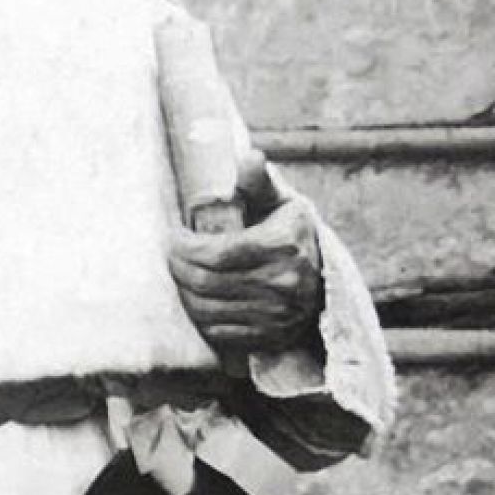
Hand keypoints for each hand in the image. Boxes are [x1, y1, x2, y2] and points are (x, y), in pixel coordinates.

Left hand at [169, 150, 321, 353]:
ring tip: (179, 274)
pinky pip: (220, 333)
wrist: (324, 279)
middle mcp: (285, 284)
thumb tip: (248, 157)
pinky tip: (195, 298)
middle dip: (178, 268)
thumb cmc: (292, 233)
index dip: (186, 247)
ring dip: (184, 292)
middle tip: (170, 255)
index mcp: (285, 246)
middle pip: (208, 282)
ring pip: (209, 310)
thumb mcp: (281, 203)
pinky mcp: (271, 337)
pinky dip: (199, 318)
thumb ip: (258, 182)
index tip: (175, 236)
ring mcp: (278, 315)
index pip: (219, 252)